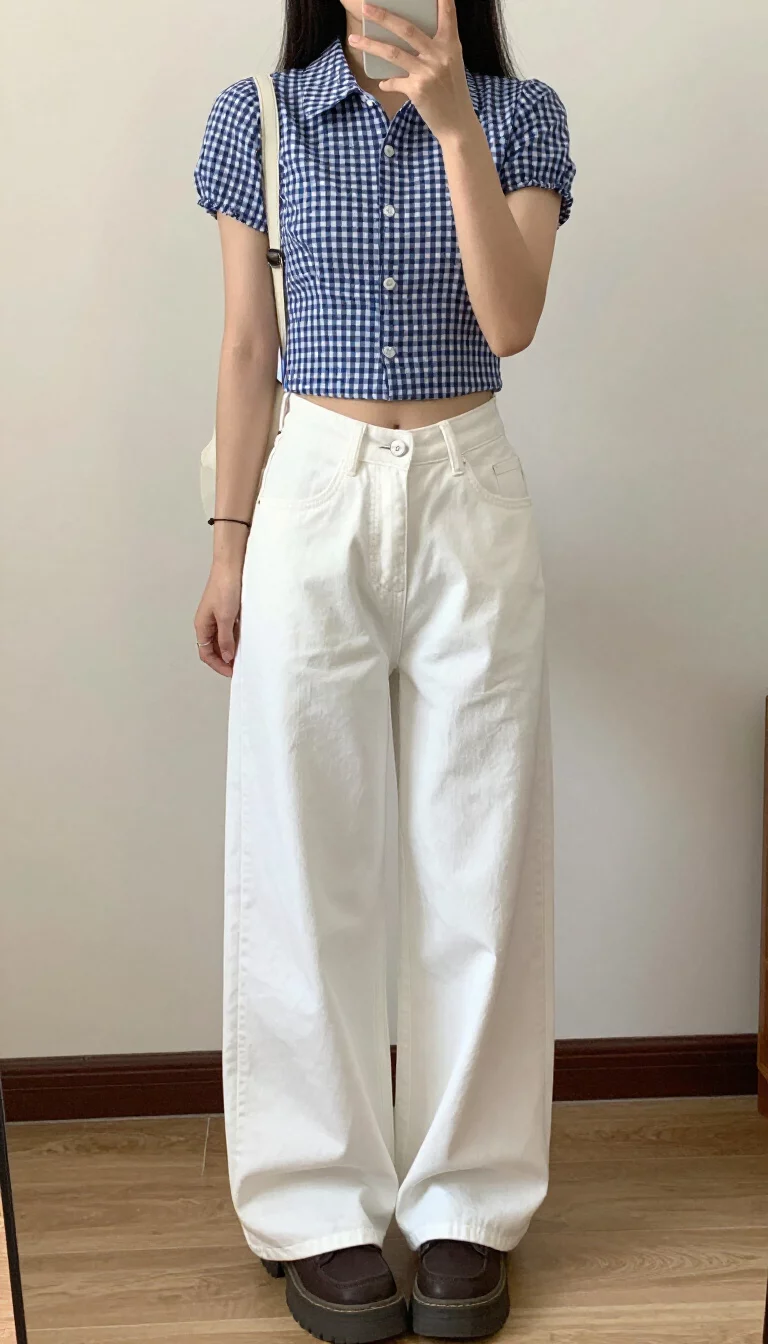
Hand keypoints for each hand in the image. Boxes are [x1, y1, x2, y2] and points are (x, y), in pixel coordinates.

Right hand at [194, 563, 242, 676]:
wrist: (231, 564)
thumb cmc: (225, 586)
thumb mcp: (226, 618)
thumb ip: (226, 639)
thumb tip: (227, 657)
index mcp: (202, 625)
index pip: (206, 653)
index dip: (218, 665)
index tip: (232, 672)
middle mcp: (207, 622)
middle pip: (213, 648)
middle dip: (224, 659)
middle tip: (239, 667)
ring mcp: (217, 616)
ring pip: (222, 639)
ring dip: (231, 648)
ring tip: (244, 655)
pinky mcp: (227, 609)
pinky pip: (230, 629)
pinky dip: (236, 637)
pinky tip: (246, 639)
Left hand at [349, 0, 476, 142]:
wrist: (457, 124)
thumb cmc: (453, 93)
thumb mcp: (451, 65)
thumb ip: (436, 49)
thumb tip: (408, 39)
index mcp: (450, 45)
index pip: (447, 14)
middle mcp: (439, 55)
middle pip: (407, 29)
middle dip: (383, 16)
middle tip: (366, 7)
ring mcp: (427, 72)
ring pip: (393, 52)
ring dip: (370, 44)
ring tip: (354, 39)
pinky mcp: (417, 90)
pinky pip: (394, 81)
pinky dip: (387, 82)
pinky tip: (383, 82)